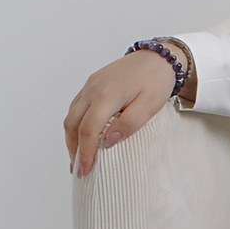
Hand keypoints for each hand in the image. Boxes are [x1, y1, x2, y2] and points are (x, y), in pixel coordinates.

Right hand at [64, 49, 177, 173]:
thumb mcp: (150, 106)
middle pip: (72, 124)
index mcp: (107, 95)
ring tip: (79, 157)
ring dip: (72, 138)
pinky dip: (76, 125)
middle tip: (79, 169)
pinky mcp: (92, 84)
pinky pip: (77, 107)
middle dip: (73, 149)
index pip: (88, 129)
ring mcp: (90, 85)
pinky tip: (83, 136)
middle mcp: (93, 89)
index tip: (84, 171)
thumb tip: (107, 143)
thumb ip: (129, 124)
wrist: (158, 57)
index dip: (84, 153)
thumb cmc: (156, 81)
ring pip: (71, 115)